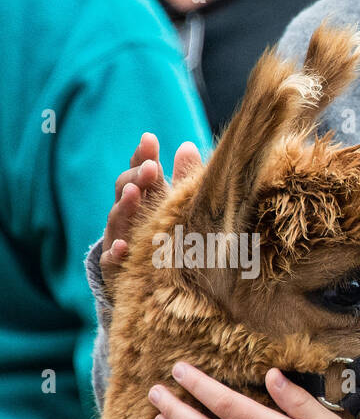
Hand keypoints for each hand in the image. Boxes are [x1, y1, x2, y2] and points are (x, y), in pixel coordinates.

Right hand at [101, 131, 203, 276]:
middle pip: (125, 191)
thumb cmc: (159, 233)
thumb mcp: (169, 206)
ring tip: (133, 193)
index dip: (142, 156)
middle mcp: (126, 215)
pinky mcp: (115, 266)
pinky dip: (116, 252)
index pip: (137, 173)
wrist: (141, 277)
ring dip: (125, 206)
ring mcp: (117, 238)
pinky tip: (122, 246)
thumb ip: (179, 178)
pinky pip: (113, 260)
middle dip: (136, 178)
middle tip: (150, 167)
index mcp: (140, 199)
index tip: (150, 140)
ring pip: (117, 220)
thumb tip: (188, 146)